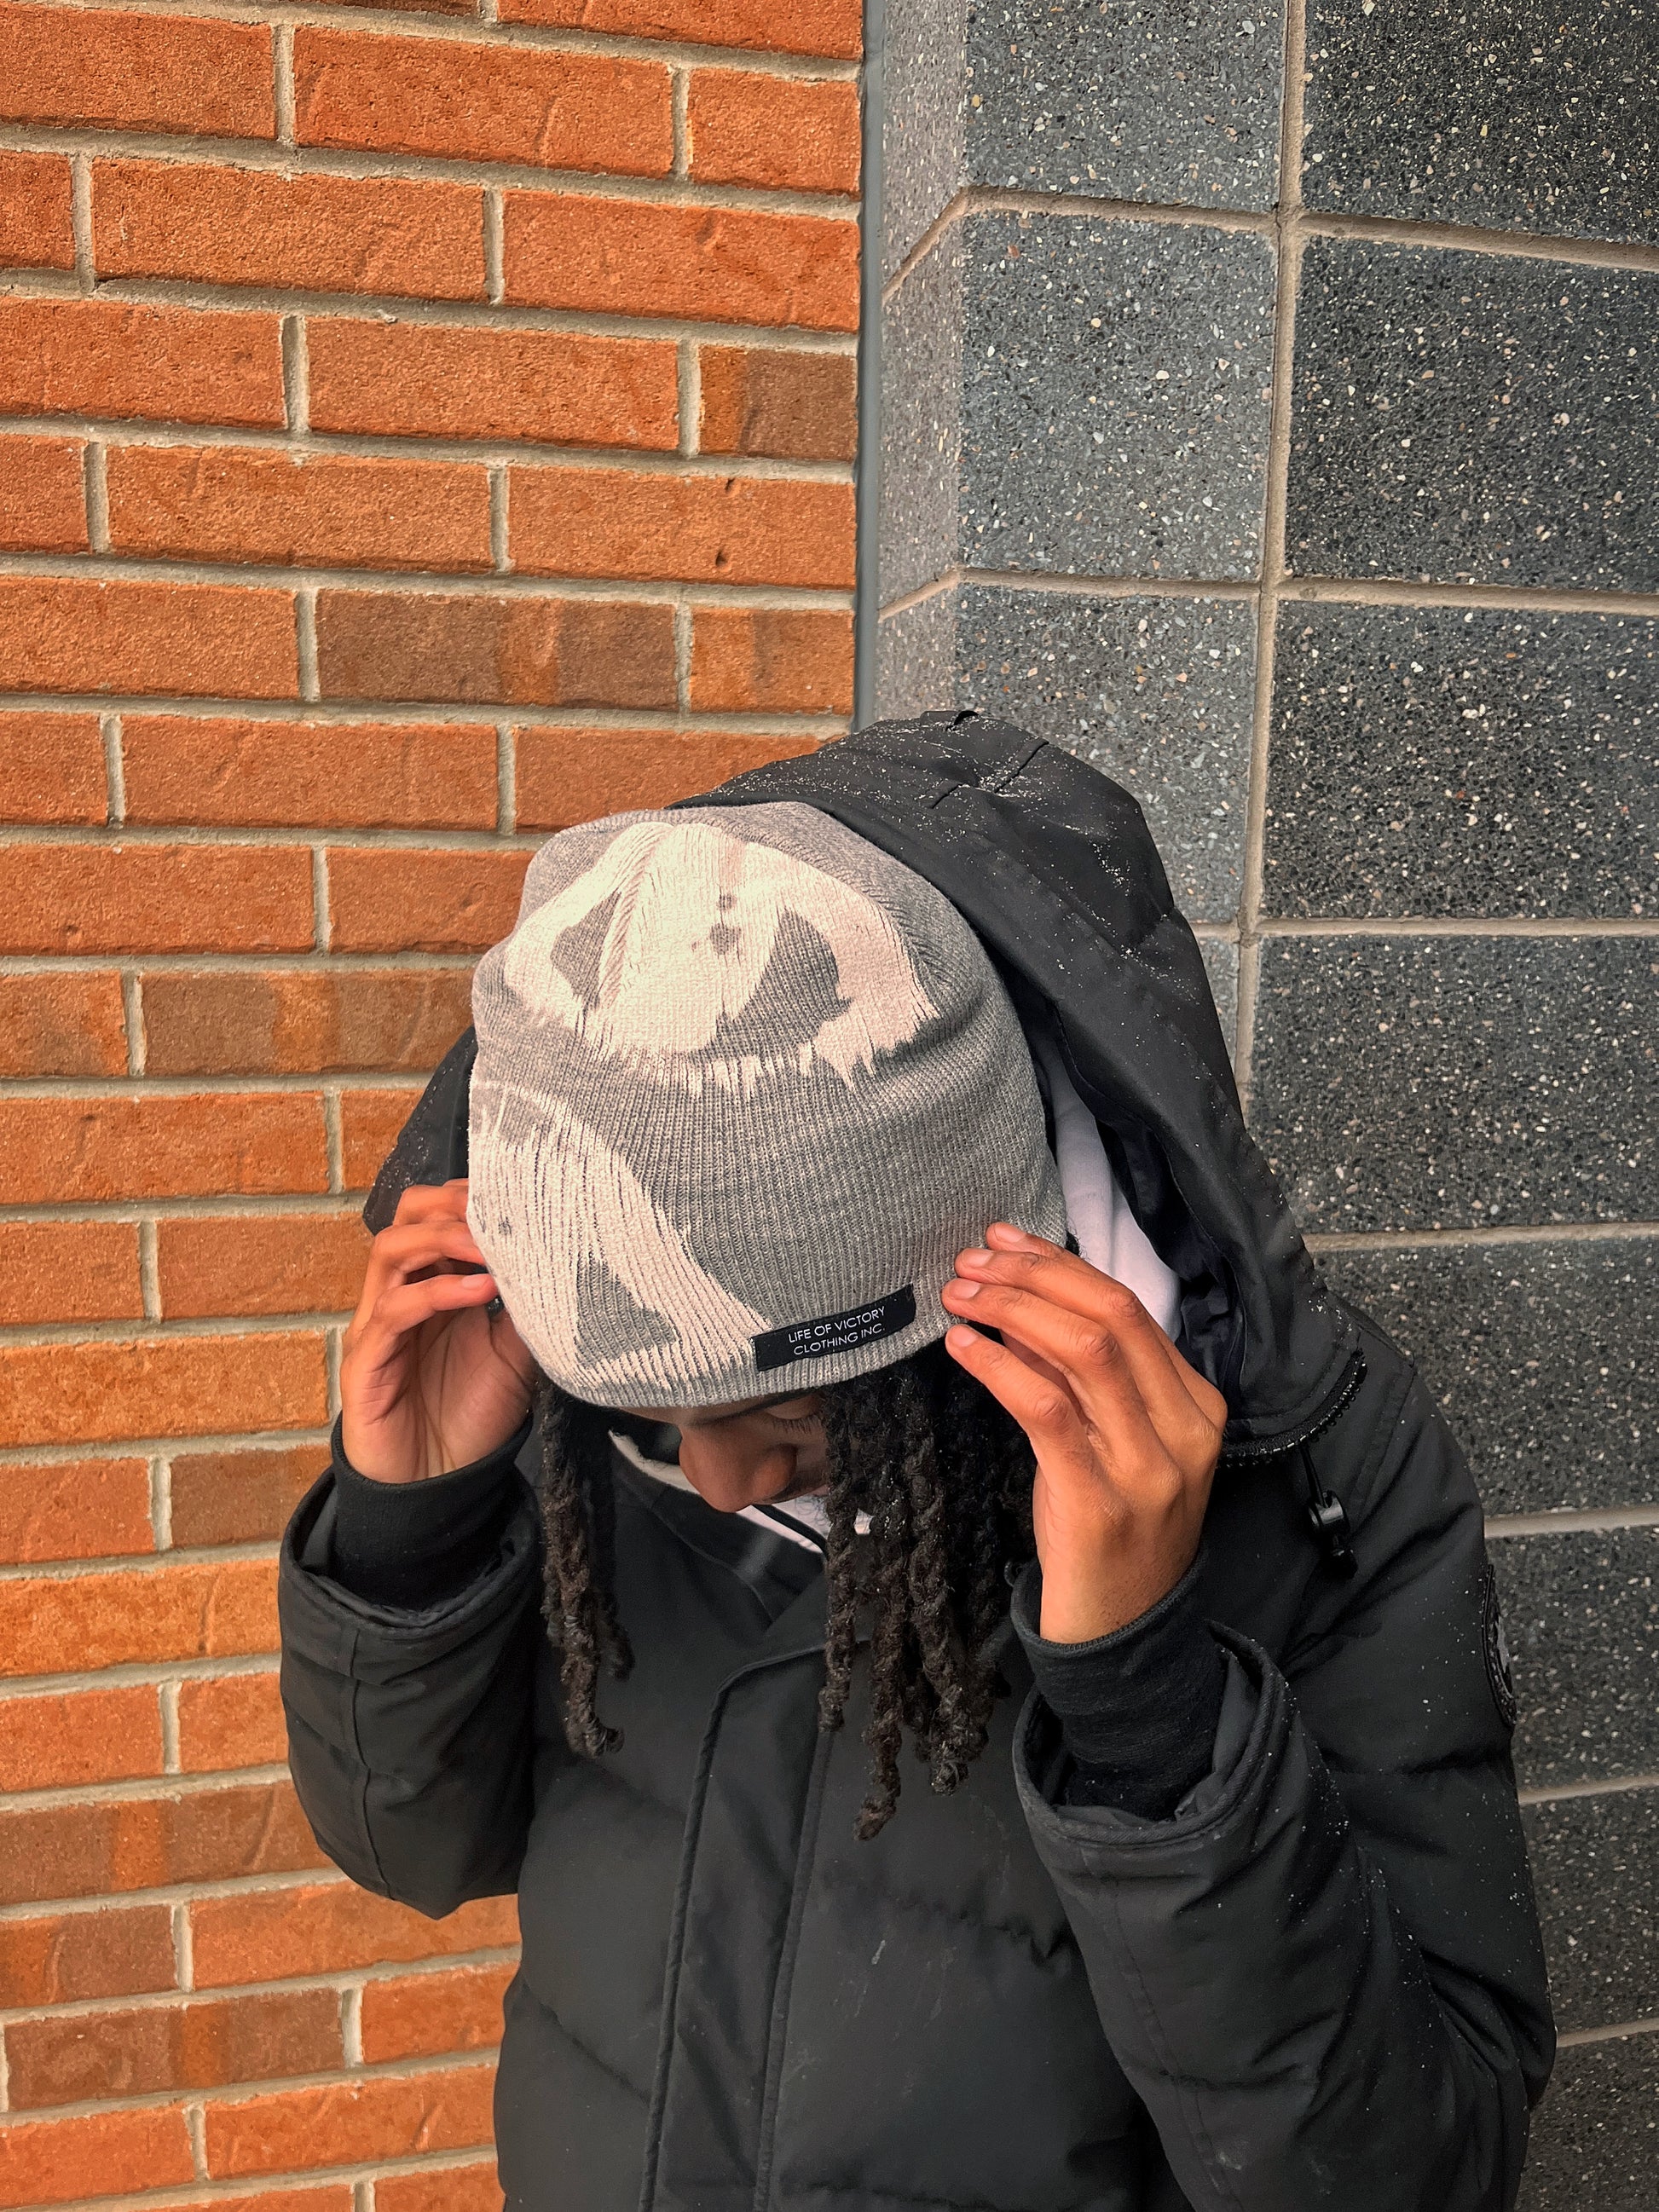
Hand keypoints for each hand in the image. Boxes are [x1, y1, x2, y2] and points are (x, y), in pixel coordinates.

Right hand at [339, 1180, 537, 1483]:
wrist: (442, 1486)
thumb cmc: (473, 1414)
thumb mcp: (518, 1352)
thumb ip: (531, 1306)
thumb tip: (565, 1260)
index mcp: (436, 1283)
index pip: (438, 1215)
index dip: (471, 1197)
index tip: (519, 1193)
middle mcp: (402, 1292)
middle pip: (406, 1218)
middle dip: (449, 1204)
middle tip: (498, 1209)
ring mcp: (379, 1324)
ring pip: (391, 1252)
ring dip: (442, 1238)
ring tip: (489, 1245)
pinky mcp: (366, 1362)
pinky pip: (392, 1311)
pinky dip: (437, 1293)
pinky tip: (479, 1291)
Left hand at [941, 1224, 1227, 1643]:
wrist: (1123, 1636)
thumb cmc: (1110, 1531)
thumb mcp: (1108, 1442)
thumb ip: (1079, 1376)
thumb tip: (1019, 1303)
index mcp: (1197, 1406)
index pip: (1129, 1308)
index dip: (1060, 1265)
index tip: (1004, 1242)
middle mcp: (1183, 1430)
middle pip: (1111, 1316)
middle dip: (1034, 1275)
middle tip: (971, 1260)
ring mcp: (1147, 1467)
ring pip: (1083, 1352)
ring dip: (1011, 1310)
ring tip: (959, 1296)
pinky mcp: (1100, 1502)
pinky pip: (1047, 1409)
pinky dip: (1000, 1366)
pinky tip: (964, 1347)